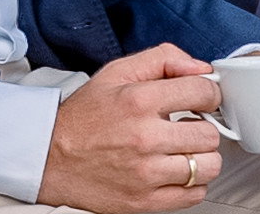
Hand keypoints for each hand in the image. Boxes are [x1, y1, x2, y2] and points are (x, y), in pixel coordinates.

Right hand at [35, 44, 222, 213]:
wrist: (49, 158)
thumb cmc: (84, 117)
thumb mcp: (117, 72)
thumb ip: (163, 59)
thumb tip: (199, 68)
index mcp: (140, 101)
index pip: (204, 93)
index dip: (209, 93)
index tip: (202, 99)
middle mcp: (145, 138)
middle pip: (210, 134)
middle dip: (204, 126)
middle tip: (188, 125)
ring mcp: (145, 174)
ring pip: (208, 166)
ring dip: (201, 156)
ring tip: (183, 149)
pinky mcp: (143, 202)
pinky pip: (193, 195)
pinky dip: (192, 183)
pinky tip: (176, 170)